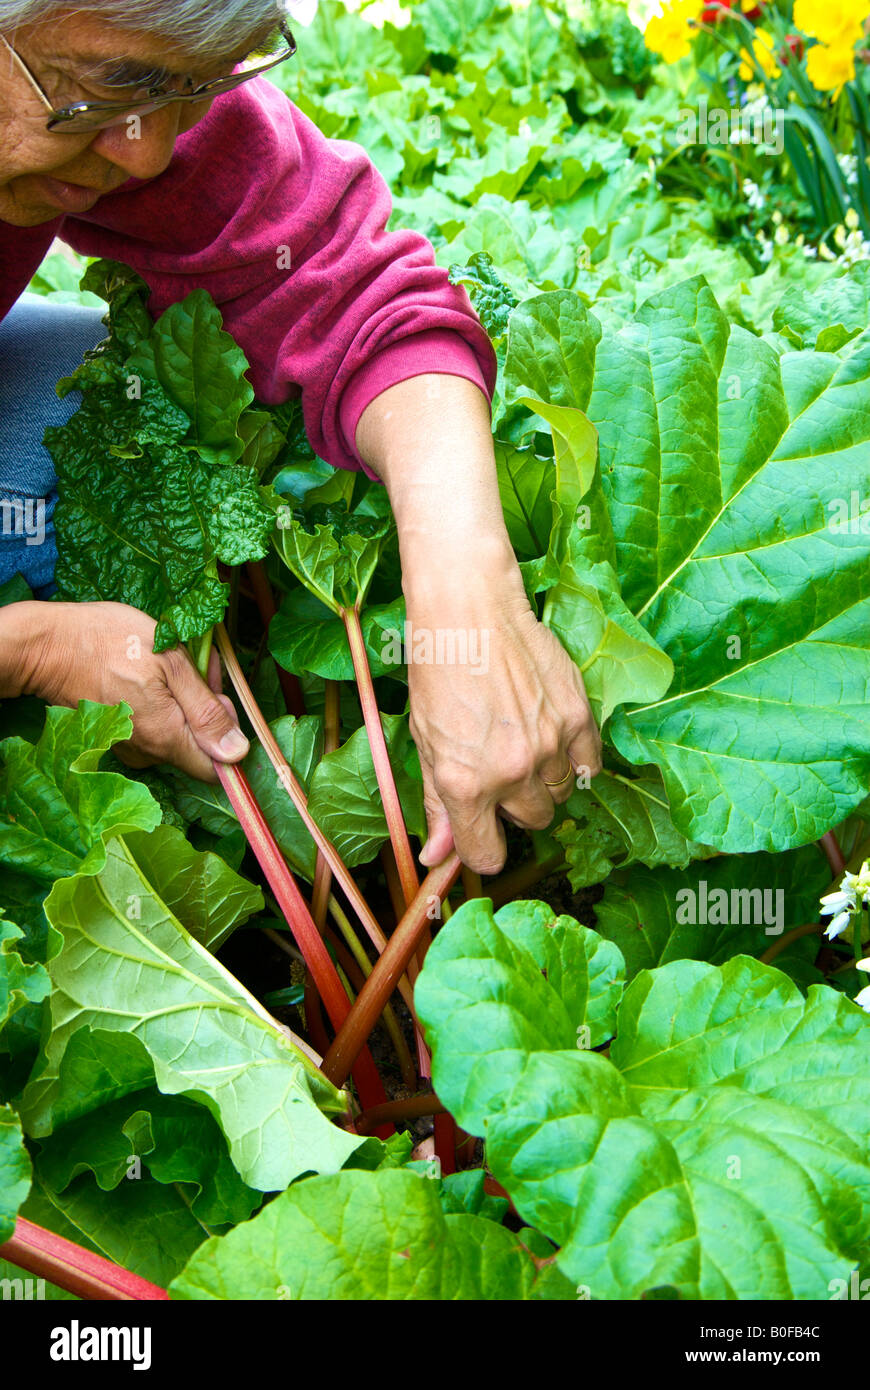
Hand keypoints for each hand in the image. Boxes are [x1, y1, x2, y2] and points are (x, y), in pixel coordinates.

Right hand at [7, 601, 247, 780]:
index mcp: (167, 738)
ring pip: (176, 734)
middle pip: (198, 747)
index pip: (217, 768)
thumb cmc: (111, 643)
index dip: (230, 737)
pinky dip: (163, 704)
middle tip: (198, 667)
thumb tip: (237, 751)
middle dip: (207, 709)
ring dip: (185, 702)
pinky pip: (153, 729)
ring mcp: (129, 747)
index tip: (221, 701)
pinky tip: (152, 675)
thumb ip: (206, 710)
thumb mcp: (172, 663)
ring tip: (172, 664)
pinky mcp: (117, 737)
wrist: (49, 646)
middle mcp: (148, 754)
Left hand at [408, 567, 602, 875]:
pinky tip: (552, 736)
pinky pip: (590, 765)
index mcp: (465, 783)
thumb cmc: (439, 673)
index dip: (482, 846)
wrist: (469, 612)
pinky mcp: (578, 717)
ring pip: (560, 794)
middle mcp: (510, 771)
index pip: (486, 854)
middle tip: (500, 767)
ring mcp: (549, 745)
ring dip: (544, 780)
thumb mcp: (427, 744)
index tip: (481, 832)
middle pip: (531, 822)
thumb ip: (437, 805)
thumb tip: (436, 858)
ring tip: (524, 742)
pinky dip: (575, 759)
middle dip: (515, 804)